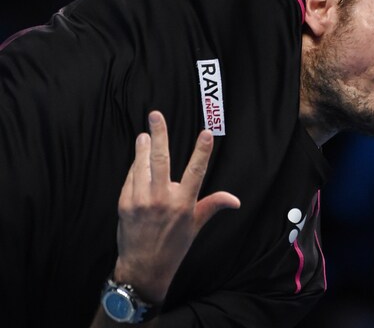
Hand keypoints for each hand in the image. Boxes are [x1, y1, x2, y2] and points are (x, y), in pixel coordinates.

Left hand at [113, 110, 240, 305]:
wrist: (143, 269)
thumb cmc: (173, 246)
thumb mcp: (196, 226)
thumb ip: (214, 205)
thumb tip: (236, 200)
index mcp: (183, 203)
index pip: (196, 171)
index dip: (202, 151)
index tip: (206, 133)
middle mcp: (162, 200)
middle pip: (161, 159)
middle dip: (159, 134)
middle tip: (155, 115)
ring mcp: (141, 201)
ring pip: (142, 165)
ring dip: (143, 147)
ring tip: (144, 135)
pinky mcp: (125, 204)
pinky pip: (130, 178)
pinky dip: (135, 167)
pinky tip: (138, 160)